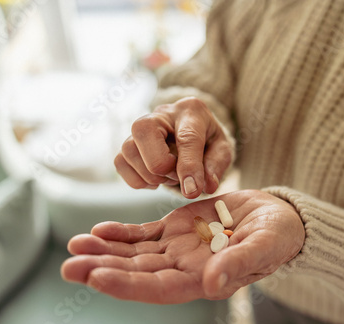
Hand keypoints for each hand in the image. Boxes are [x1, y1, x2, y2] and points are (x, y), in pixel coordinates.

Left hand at [61, 190, 304, 303]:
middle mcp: (184, 267)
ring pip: (134, 253)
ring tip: (74, 245)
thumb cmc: (277, 236)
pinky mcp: (177, 228)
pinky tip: (99, 229)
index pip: (159, 288)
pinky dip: (121, 232)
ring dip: (104, 250)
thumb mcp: (265, 246)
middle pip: (137, 273)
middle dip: (102, 268)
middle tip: (69, 264)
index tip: (97, 277)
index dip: (128, 285)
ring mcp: (178, 248)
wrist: (276, 216)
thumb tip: (213, 284)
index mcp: (204, 278)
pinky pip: (144, 233)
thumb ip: (240, 264)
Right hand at [114, 97, 232, 197]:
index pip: (186, 138)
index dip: (188, 167)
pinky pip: (120, 163)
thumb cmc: (209, 140)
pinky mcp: (128, 143)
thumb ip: (216, 166)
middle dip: (160, 165)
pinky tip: (156, 179)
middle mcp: (161, 114)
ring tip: (169, 176)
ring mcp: (140, 127)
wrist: (194, 133)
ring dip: (151, 175)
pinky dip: (138, 180)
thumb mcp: (222, 150)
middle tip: (177, 175)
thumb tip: (205, 186)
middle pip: (144, 132)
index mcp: (191, 111)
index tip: (192, 191)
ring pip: (128, 150)